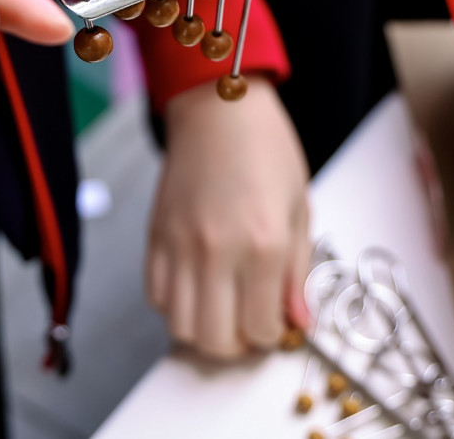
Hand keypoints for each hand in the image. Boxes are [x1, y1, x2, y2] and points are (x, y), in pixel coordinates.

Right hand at [147, 78, 310, 358]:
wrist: (218, 108)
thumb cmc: (266, 148)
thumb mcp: (299, 209)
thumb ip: (298, 272)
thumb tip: (299, 320)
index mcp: (265, 244)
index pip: (262, 329)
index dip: (272, 334)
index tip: (276, 320)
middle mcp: (218, 251)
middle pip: (216, 340)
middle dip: (236, 344)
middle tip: (248, 323)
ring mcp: (180, 245)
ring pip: (180, 327)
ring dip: (203, 330)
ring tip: (221, 308)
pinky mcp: (155, 237)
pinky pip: (155, 296)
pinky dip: (175, 304)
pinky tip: (195, 285)